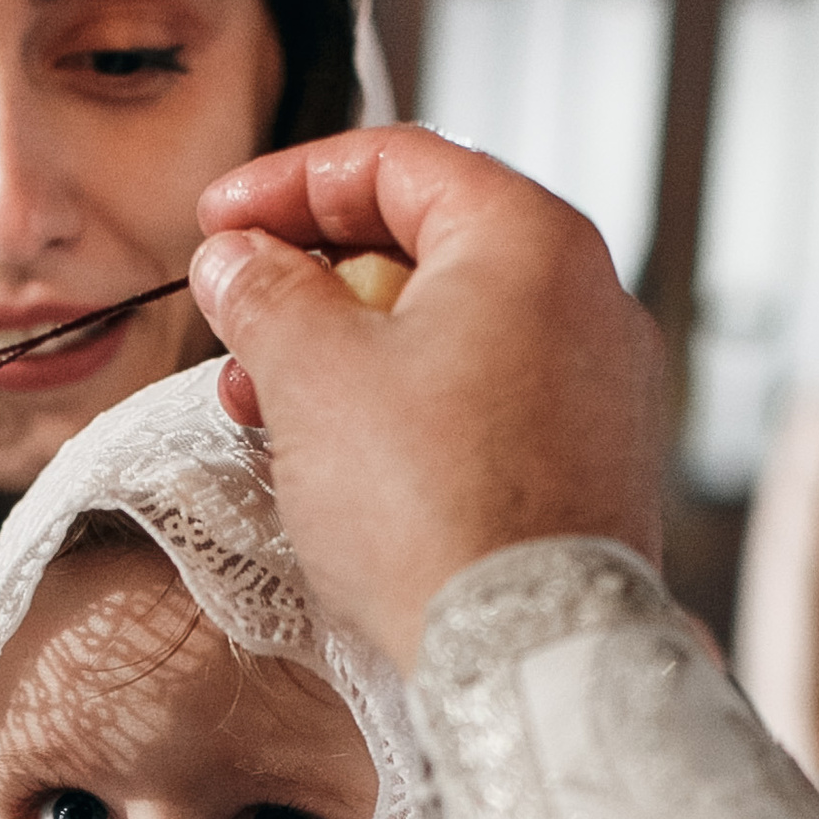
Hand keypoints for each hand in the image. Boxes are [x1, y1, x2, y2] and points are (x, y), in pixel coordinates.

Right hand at [189, 129, 666, 669]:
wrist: (522, 658)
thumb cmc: (432, 512)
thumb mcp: (310, 374)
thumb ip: (264, 292)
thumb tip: (237, 260)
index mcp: (530, 238)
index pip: (395, 160)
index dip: (287, 182)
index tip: (219, 223)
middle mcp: (587, 296)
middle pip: (424, 245)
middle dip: (312, 283)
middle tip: (238, 323)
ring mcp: (599, 383)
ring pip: (449, 330)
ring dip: (345, 355)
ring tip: (267, 409)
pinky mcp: (591, 461)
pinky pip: (483, 399)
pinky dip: (404, 407)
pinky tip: (340, 459)